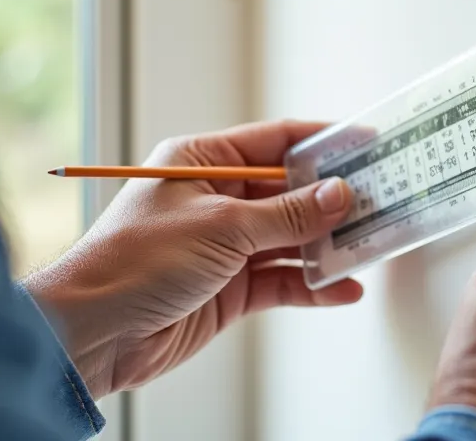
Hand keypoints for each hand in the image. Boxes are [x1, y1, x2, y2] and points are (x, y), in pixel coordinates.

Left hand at [22, 120, 363, 398]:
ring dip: (328, 244)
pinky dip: (313, 284)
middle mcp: (215, 199)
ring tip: (372, 244)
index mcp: (201, 162)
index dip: (322, 143)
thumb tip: (339, 195)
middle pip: (289, 192)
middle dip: (333, 199)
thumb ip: (287, 215)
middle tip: (380, 199)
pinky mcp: (229, 289)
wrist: (94, 333)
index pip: (274, 142)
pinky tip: (344, 286)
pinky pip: (282, 281)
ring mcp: (224, 246)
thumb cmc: (135, 262)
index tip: (365, 144)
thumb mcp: (221, 227)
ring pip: (290, 239)